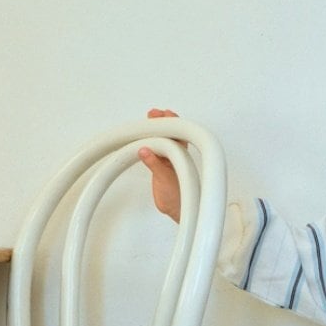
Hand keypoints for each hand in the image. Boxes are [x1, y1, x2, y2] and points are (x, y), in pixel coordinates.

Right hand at [138, 108, 182, 222]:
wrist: (174, 211)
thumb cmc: (177, 198)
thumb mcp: (165, 180)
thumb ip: (155, 165)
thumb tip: (145, 151)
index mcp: (181, 157)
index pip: (177, 134)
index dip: (171, 123)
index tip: (161, 114)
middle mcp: (175, 156)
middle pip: (170, 133)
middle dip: (163, 121)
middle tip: (154, 114)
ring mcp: (166, 160)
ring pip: (162, 140)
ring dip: (155, 130)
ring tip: (149, 119)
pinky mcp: (158, 166)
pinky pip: (154, 149)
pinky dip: (149, 141)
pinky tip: (144, 137)